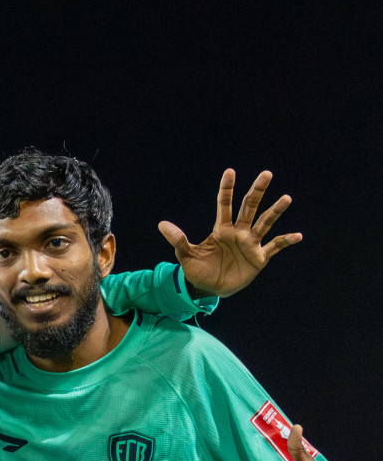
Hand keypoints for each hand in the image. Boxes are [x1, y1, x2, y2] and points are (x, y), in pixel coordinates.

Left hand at [158, 169, 300, 297]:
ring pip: (265, 223)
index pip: (224, 204)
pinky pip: (275, 246)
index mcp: (221, 229)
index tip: (230, 171)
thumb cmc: (198, 270)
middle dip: (257, 191)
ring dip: (275, 211)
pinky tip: (298, 235)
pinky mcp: (259, 257)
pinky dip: (286, 241)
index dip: (227, 189)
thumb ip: (178, 240)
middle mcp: (239, 232)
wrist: (209, 289)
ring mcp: (250, 244)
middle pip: (249, 207)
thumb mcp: (186, 256)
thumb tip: (162, 224)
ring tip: (286, 198)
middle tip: (266, 174)